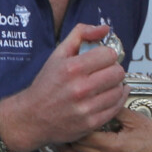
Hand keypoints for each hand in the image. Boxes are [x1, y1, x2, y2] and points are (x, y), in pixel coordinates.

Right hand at [0, 24, 128, 151]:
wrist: (33, 116)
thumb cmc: (46, 83)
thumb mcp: (58, 53)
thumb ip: (81, 34)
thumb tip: (104, 28)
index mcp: (72, 68)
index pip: (108, 54)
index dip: (106, 54)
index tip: (102, 57)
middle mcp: (80, 88)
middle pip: (117, 72)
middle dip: (113, 68)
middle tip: (105, 70)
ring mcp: (86, 108)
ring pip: (118, 90)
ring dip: (115, 85)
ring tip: (105, 83)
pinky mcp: (91, 123)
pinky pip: (116, 107)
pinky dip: (116, 99)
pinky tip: (110, 94)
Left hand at [60, 107, 151, 151]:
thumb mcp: (134, 117)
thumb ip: (113, 108)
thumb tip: (98, 94)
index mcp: (113, 145)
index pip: (85, 135)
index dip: (74, 125)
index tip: (65, 114)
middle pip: (80, 149)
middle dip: (68, 138)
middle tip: (58, 125)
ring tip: (60, 141)